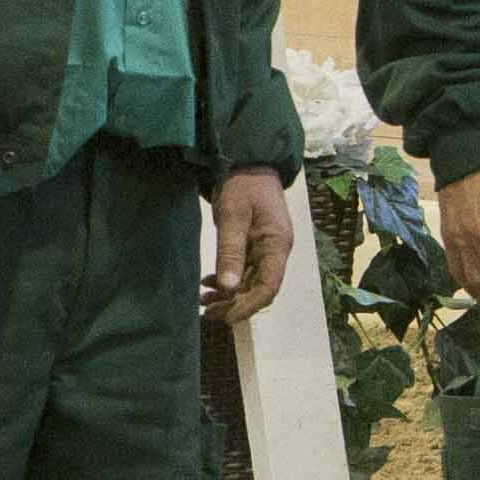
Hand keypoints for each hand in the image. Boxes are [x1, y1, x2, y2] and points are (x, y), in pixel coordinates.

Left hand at [206, 168, 294, 327]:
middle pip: (258, 289)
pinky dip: (226, 280)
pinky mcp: (254, 245)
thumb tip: (229, 287)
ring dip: (228, 295)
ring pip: (249, 283)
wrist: (247, 162)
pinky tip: (208, 283)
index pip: (268, 287)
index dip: (248, 306)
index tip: (226, 318)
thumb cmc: (243, 185)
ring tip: (203, 301)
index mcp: (277, 245)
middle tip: (206, 313)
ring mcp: (265, 249)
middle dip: (234, 304)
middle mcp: (275, 252)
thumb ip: (231, 251)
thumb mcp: (233, 216)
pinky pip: (243, 271)